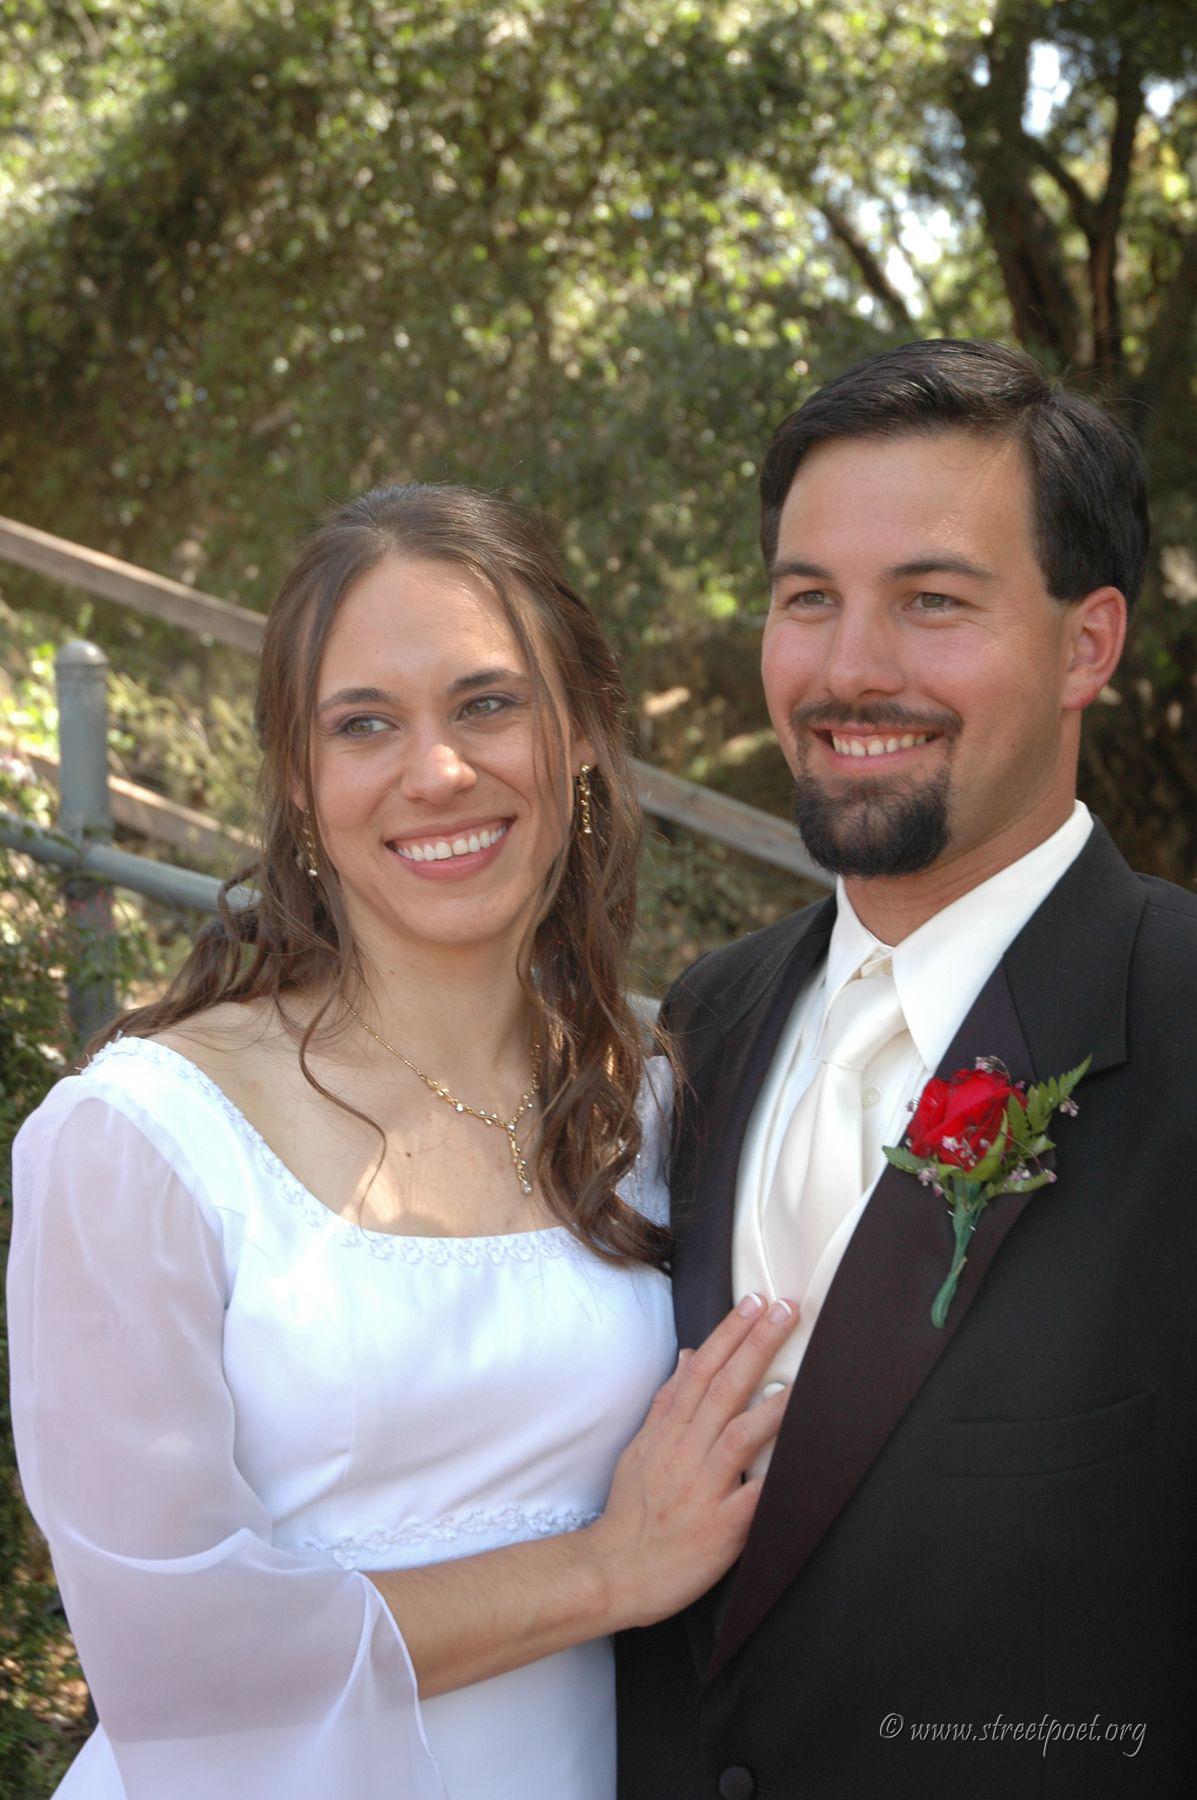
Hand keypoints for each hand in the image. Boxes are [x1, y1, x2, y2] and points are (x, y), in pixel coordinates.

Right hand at [584, 1294, 799, 1629]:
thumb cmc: (631, 1513)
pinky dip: (774, 1477)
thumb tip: (689, 1355)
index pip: (700, 1370)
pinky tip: (800, 1457)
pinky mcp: (720, 1528)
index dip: (729, 1334)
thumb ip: (667, 1403)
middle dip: (756, 1346)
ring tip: (801, 1375)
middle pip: (723, 1389)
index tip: (754, 1303)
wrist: (615, 1572)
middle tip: (784, 1312)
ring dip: (771, 1404)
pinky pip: (753, 1499)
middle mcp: (684, 1453)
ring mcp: (702, 1489)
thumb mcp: (641, 1450)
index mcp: (668, 1432)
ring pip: (739, 1436)